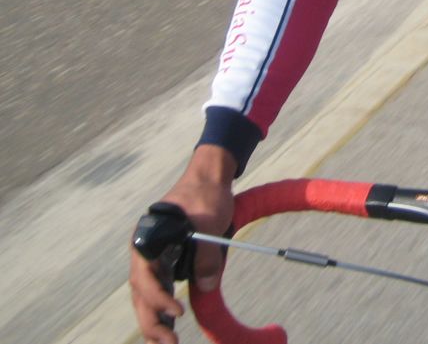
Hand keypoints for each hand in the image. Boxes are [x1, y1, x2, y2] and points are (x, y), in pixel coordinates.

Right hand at [129, 146, 236, 343]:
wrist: (209, 176)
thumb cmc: (206, 194)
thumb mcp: (209, 221)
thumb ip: (207, 253)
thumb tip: (207, 285)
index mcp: (148, 239)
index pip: (145, 279)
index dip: (158, 300)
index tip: (178, 312)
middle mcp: (145, 251)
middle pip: (141, 294)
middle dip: (153, 321)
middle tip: (170, 342)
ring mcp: (153, 257)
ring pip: (147, 295)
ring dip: (155, 318)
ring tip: (169, 341)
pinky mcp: (165, 260)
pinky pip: (158, 288)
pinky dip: (162, 306)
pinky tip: (170, 322)